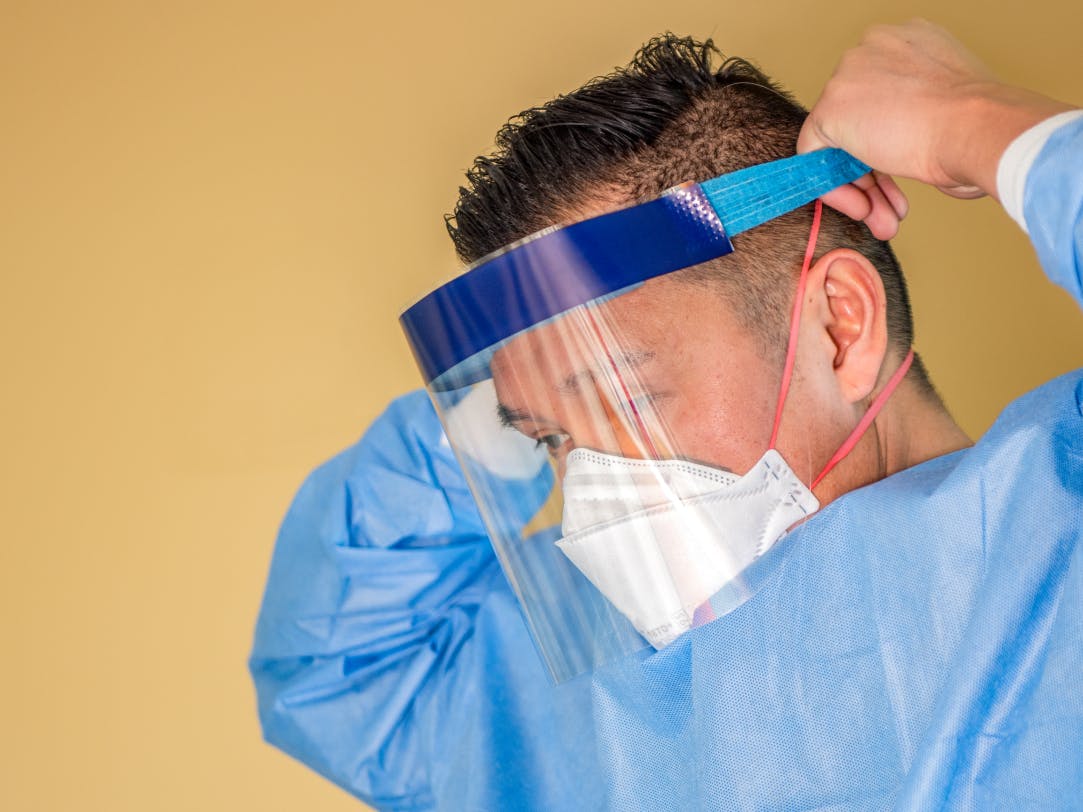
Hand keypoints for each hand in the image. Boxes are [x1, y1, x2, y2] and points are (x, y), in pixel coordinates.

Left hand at [799, 19, 1072, 238]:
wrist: (979, 127)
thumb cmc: (984, 125)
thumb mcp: (955, 111)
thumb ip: (923, 120)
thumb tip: (911, 148)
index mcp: (909, 43)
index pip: (882, 100)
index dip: (889, 143)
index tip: (902, 173)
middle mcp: (875, 49)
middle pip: (859, 120)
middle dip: (875, 173)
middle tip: (891, 206)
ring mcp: (849, 74)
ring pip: (839, 140)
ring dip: (862, 187)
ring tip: (883, 219)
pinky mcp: (831, 106)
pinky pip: (817, 154)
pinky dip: (834, 186)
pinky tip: (864, 207)